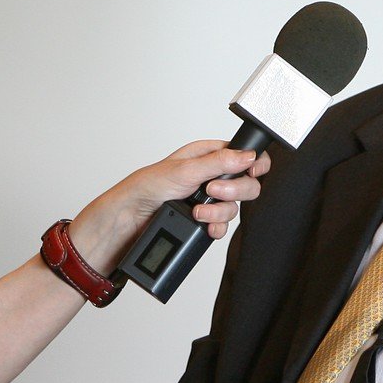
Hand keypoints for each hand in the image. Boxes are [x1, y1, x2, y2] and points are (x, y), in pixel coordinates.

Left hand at [70, 141, 269, 271]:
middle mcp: (210, 176)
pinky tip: (203, 225)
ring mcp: (207, 200)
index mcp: (206, 155)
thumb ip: (219, 162)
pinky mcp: (203, 220)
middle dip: (233, 190)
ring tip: (197, 211)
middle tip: (212, 190)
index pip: (243, 155)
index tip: (252, 172)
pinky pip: (223, 226)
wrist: (129, 221)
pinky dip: (215, 227)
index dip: (253, 163)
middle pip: (245, 183)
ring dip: (218, 211)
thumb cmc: (146, 187)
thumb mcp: (185, 170)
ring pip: (234, 207)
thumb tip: (248, 156)